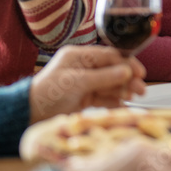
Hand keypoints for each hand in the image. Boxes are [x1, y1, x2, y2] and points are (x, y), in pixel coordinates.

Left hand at [29, 46, 146, 123]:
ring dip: (123, 90)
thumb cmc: (49, 93)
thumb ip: (103, 77)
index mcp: (79, 56)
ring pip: (110, 84)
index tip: (140, 73)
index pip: (109, 56)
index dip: (126, 63)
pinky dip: (114, 100)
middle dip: (127, 78)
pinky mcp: (83, 98)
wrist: (30, 114)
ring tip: (134, 97)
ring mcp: (84, 83)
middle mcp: (83, 67)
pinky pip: (103, 97)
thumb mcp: (77, 82)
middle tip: (141, 89)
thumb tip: (127, 71)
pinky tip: (123, 104)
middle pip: (112, 70)